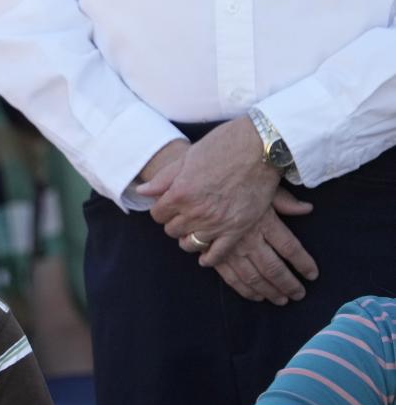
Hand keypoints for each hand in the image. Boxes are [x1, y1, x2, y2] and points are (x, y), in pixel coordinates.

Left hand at [138, 116, 280, 257]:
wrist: (262, 147)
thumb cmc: (223, 146)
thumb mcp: (187, 158)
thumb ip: (164, 179)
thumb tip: (142, 191)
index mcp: (180, 193)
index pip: (158, 214)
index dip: (162, 209)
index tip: (170, 206)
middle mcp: (195, 212)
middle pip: (172, 230)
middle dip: (174, 222)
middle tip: (183, 215)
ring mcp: (217, 223)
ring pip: (190, 244)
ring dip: (189, 237)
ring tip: (194, 229)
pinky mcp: (237, 229)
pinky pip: (217, 254)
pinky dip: (209, 258)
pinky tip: (205, 256)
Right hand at [197, 194, 318, 304]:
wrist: (196, 184)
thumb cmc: (232, 182)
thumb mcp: (261, 186)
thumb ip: (284, 201)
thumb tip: (307, 209)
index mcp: (264, 221)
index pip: (290, 248)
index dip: (303, 263)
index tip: (312, 275)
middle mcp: (249, 238)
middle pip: (273, 268)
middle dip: (288, 284)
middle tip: (299, 295)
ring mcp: (230, 249)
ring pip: (253, 277)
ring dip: (269, 291)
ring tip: (281, 300)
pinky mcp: (213, 254)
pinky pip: (231, 277)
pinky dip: (244, 289)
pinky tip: (255, 296)